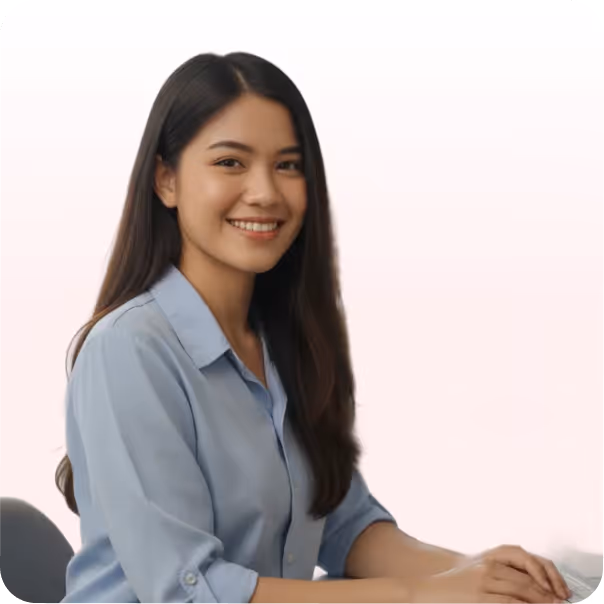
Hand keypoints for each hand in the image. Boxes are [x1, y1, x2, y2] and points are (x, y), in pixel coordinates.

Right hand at [409, 554, 566, 603]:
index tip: (559, 588)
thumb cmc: (454, 582)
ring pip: (521, 589)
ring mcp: (484, 583)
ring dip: (541, 600)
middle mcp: (488, 567)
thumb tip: (531, 582)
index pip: (527, 561)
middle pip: (527, 577)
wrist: (428, 588)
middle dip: (548, 592)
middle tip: (562, 601)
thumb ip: (502, 572)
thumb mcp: (478, 570)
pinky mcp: (479, 598)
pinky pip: (509, 602)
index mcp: (491, 557)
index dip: (547, 574)